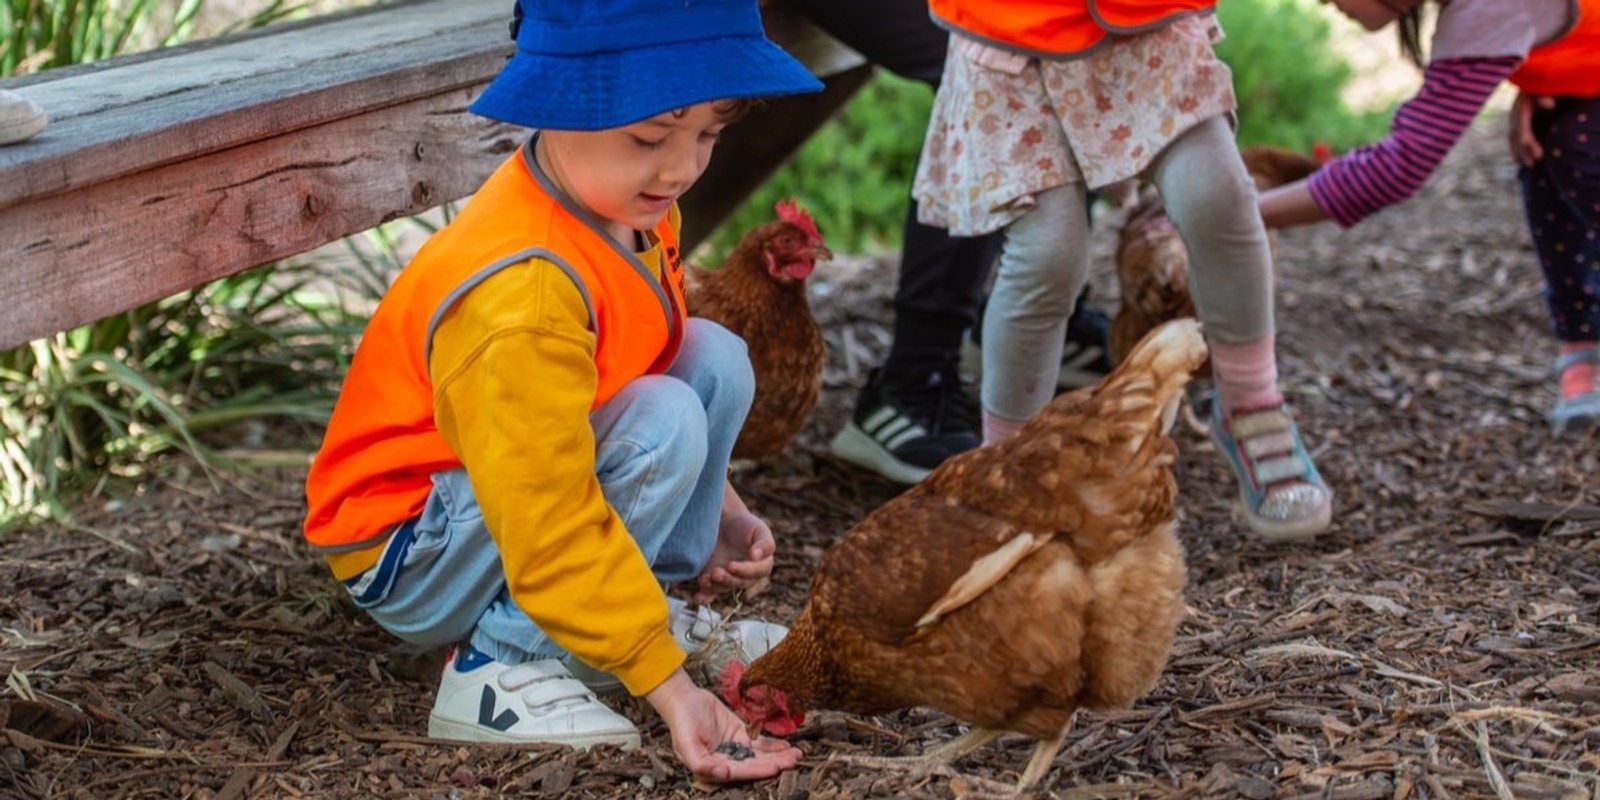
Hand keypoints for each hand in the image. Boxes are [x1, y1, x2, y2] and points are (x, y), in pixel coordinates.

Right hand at [645, 670, 802, 782]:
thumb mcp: (686, 745)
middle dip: (775, 763)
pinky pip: (759, 742)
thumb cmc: (682, 722)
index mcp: (713, 768)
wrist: (684, 698)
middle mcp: (726, 761)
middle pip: (754, 765)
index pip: (740, 772)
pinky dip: (773, 745)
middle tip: (794, 761)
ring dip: (778, 756)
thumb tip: (722, 773)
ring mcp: (735, 748)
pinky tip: (787, 746)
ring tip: (797, 755)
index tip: (775, 767)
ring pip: (760, 755)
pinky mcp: (740, 734)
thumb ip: (701, 764)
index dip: (758, 770)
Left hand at [693, 485, 775, 603]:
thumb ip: (765, 543)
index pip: (757, 572)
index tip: (732, 565)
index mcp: (761, 565)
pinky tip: (698, 598)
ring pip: (724, 588)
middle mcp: (745, 575)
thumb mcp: (759, 529)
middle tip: (716, 572)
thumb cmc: (745, 524)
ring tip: (705, 578)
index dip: (745, 570)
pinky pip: (710, 593)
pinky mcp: (712, 579)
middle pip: (739, 582)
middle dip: (727, 579)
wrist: (723, 519)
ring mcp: (727, 578)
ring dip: (715, 586)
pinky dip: (704, 597)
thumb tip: (756, 556)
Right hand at [1508, 91, 1553, 167]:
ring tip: (1528, 165)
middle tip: (1533, 164)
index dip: (1530, 144)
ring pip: (1512, 140)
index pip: (1522, 131)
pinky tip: (1519, 159)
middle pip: (1516, 138)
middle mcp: (1514, 117)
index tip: (1539, 156)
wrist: (1528, 77)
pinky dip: (1516, 149)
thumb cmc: (1538, 84)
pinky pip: (1513, 139)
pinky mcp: (1515, 123)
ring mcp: (1513, 120)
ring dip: (1519, 154)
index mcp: (1520, 109)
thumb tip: (1550, 105)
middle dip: (1523, 153)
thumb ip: (1544, 94)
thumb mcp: (1541, 87)